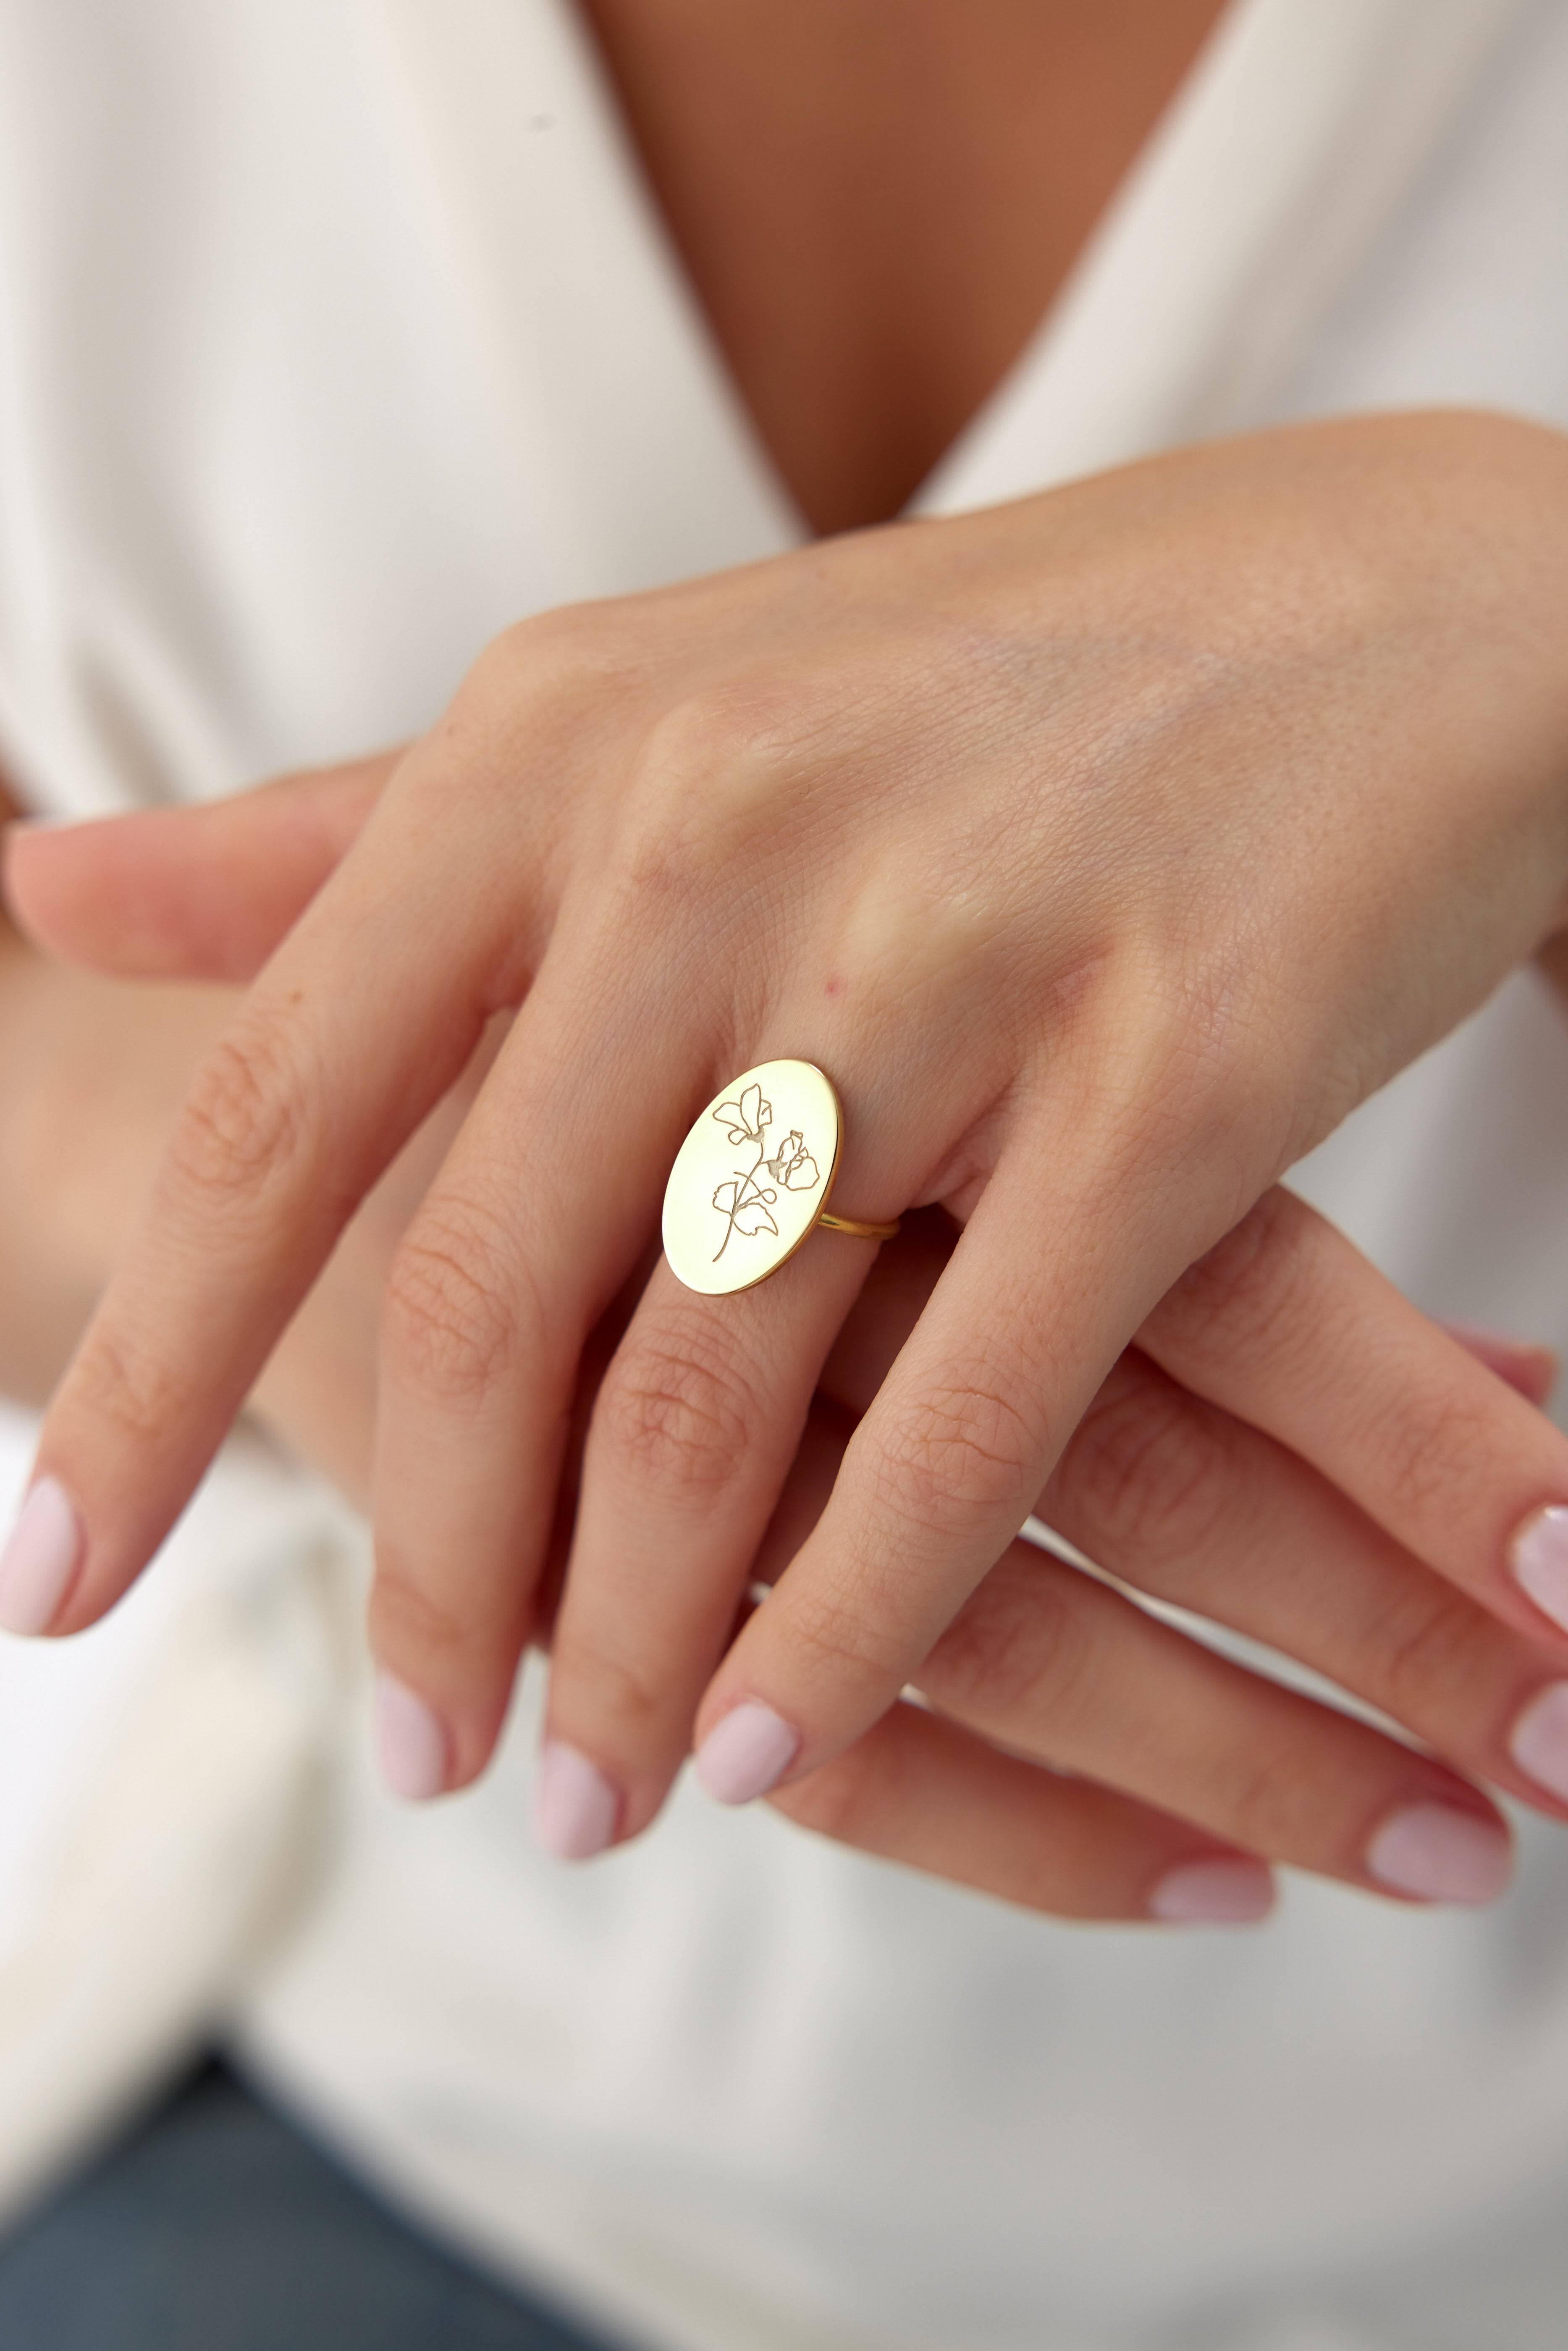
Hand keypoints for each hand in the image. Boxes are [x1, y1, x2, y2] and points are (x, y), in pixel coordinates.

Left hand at [9, 413, 1567, 1870]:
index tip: (51, 1574)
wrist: (1381, 606)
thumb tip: (45, 891)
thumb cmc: (974, 689)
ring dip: (629, 1645)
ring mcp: (949, 956)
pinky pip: (969, 1420)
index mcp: (552, 745)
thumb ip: (334, 830)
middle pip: (484, 1302)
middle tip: (422, 1753)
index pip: (275, 1110)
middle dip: (429, 1576)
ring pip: (709, 1395)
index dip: (145, 1366)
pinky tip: (777, 1746)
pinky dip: (855, 1618)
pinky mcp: (1174, 1074)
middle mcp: (715, 836)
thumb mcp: (633, 712)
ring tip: (596, 1796)